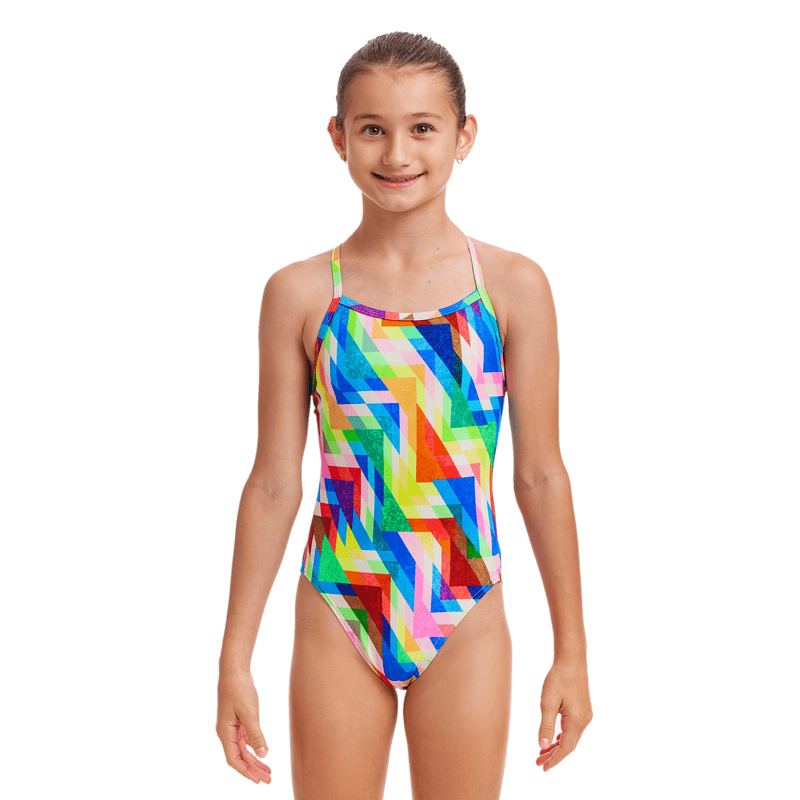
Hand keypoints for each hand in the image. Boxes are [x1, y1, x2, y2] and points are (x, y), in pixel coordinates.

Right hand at [216, 668, 272, 784]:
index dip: (246, 772)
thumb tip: (263, 754)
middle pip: (240, 757)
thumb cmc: (239, 689)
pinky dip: (254, 747)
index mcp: (225, 732)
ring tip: (268, 771)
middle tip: (268, 780)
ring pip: (244, 749)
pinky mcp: (238, 719)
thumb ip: (256, 734)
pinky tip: (263, 752)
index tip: (258, 781)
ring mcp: (232, 726)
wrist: (234, 670)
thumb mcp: (250, 713)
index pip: (234, 760)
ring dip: (255, 760)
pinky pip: (246, 739)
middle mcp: (227, 732)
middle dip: (253, 769)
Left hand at [536, 660, 592, 771]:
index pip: (565, 748)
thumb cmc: (558, 678)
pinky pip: (573, 729)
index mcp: (576, 720)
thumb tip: (542, 746)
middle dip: (554, 755)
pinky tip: (554, 739)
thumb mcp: (548, 701)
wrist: (572, 660)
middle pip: (569, 745)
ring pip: (571, 738)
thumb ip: (546, 725)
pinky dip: (563, 737)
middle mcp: (584, 720)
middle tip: (538, 762)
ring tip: (542, 753)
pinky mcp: (584, 710)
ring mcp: (585, 715)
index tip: (543, 767)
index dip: (554, 759)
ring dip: (558, 746)